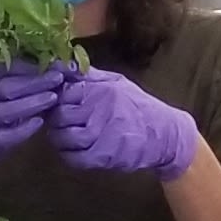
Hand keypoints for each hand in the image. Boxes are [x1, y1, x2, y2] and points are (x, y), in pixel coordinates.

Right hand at [0, 61, 68, 166]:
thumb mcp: (1, 83)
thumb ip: (23, 73)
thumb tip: (55, 62)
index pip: (5, 68)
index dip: (30, 66)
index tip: (51, 65)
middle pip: (7, 89)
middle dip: (35, 83)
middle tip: (57, 79)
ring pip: (7, 111)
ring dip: (31, 104)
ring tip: (52, 98)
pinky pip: (9, 134)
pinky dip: (25, 128)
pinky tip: (40, 121)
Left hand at [49, 66, 198, 180]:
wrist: (166, 134)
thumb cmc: (139, 107)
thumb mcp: (116, 83)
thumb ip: (89, 75)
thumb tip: (63, 63)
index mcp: (100, 89)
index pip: (63, 90)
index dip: (55, 98)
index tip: (56, 102)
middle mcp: (99, 109)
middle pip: (59, 114)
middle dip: (55, 119)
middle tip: (58, 122)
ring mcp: (101, 133)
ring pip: (63, 137)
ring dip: (59, 138)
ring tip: (64, 136)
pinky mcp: (104, 155)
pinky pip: (74, 157)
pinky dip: (68, 155)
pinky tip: (74, 150)